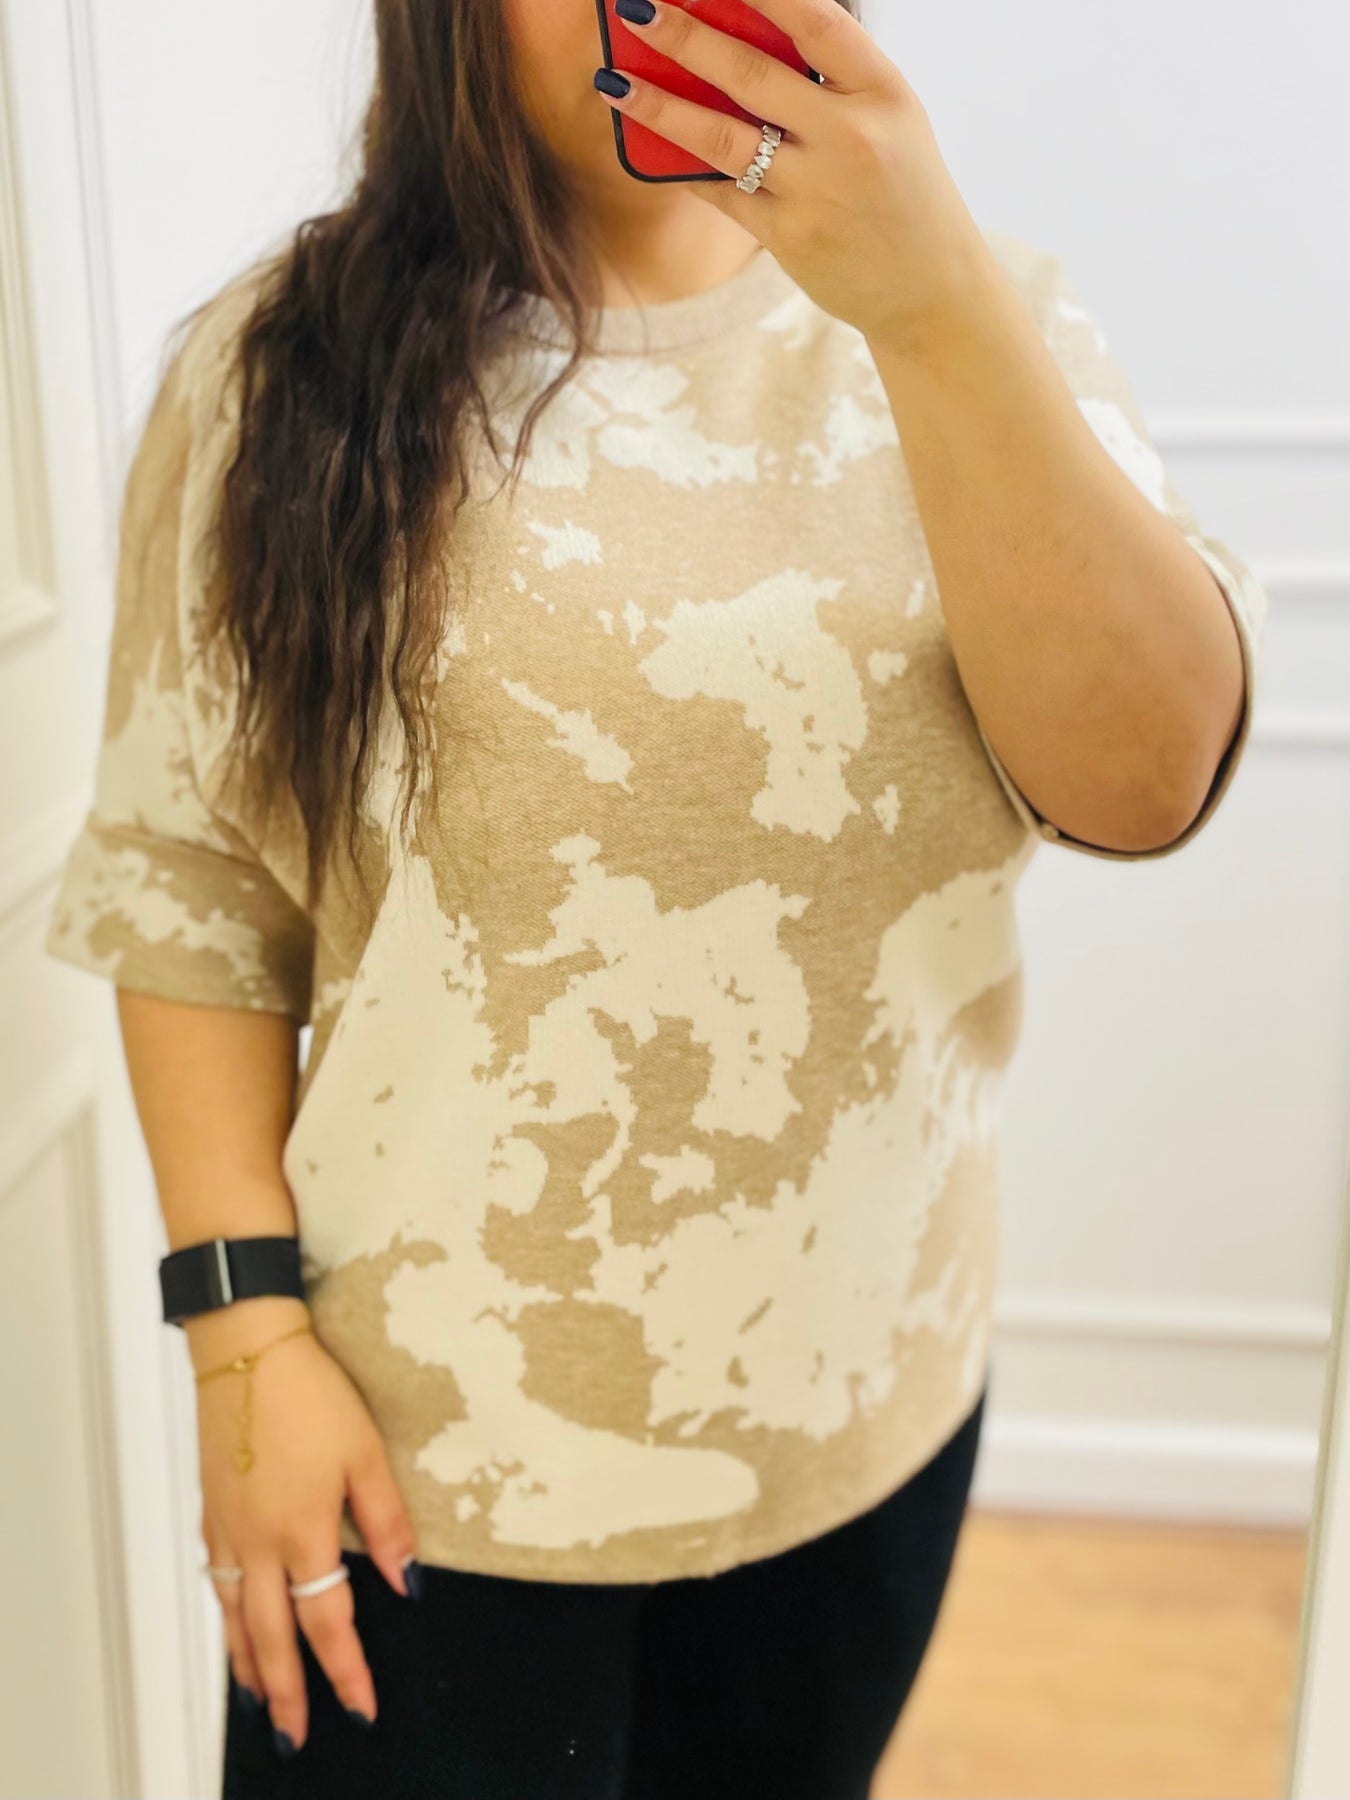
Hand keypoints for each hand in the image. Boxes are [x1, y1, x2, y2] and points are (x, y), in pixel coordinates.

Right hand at [190, 1295, 419, 1753]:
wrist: (246, 1348)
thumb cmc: (310, 1392)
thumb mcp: (366, 1452)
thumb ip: (387, 1523)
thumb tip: (409, 1584)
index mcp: (301, 1532)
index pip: (325, 1622)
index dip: (345, 1670)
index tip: (361, 1707)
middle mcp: (256, 1542)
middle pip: (269, 1637)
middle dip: (286, 1692)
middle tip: (295, 1736)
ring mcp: (226, 1527)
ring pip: (232, 1616)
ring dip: (247, 1663)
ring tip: (261, 1698)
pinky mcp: (211, 1506)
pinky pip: (215, 1579)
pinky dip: (224, 1615)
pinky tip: (231, 1619)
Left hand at [593, 0, 1001, 350]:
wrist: (932, 290)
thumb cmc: (904, 193)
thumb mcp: (891, 119)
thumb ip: (833, 80)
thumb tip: (742, 41)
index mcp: (884, 91)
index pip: (817, 22)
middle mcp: (852, 136)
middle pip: (753, 75)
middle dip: (686, 38)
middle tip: (636, 9)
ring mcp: (818, 191)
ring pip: (724, 138)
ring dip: (661, 108)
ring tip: (615, 83)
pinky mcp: (790, 238)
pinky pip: (722, 193)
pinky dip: (683, 168)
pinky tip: (648, 146)